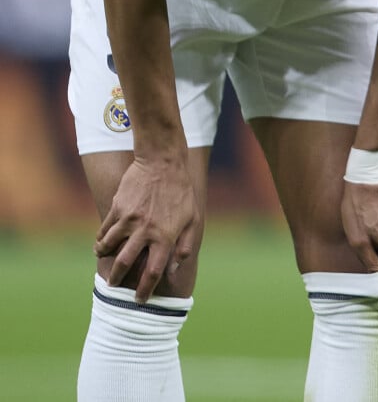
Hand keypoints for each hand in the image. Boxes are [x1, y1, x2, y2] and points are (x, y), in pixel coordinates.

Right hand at [94, 155, 198, 301]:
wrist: (162, 162)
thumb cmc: (181, 190)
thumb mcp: (192, 218)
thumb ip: (185, 245)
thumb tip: (176, 268)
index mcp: (165, 237)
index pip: (153, 271)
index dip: (145, 289)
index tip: (139, 299)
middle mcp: (145, 231)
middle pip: (126, 263)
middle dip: (117, 278)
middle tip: (113, 285)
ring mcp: (129, 219)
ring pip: (110, 245)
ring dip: (104, 256)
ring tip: (103, 259)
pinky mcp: (118, 207)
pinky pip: (105, 228)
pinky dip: (101, 238)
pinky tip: (100, 242)